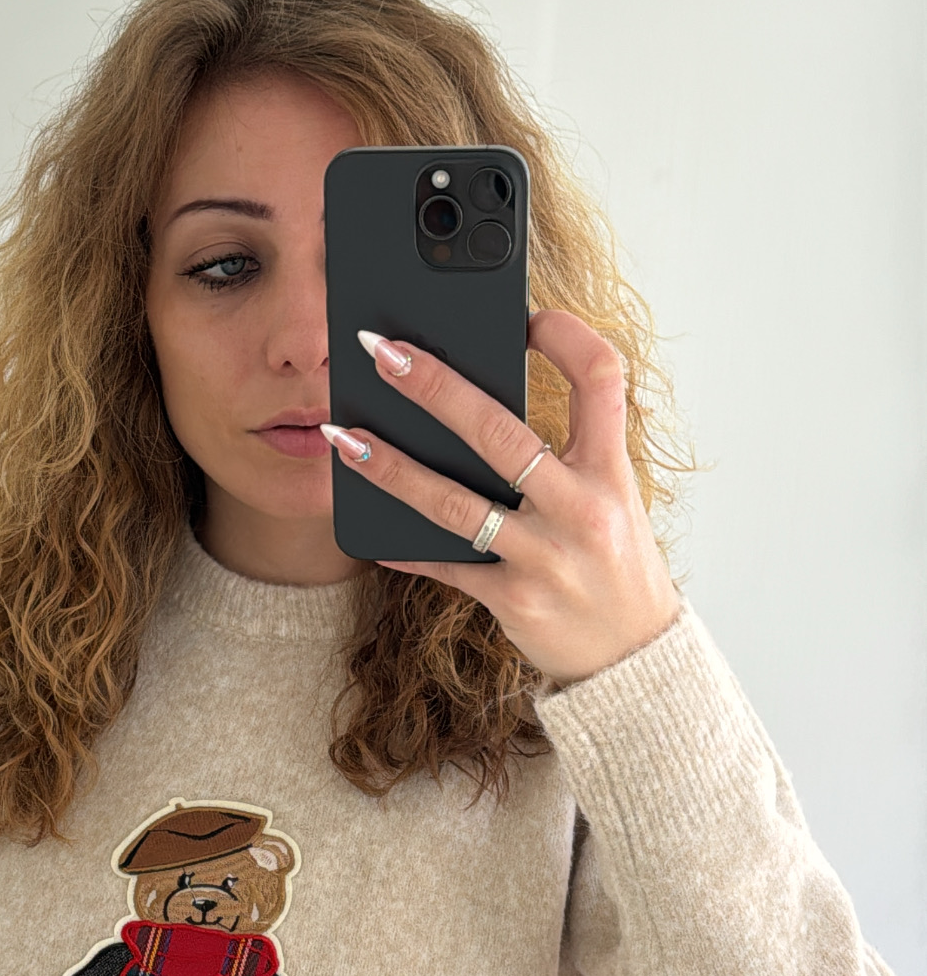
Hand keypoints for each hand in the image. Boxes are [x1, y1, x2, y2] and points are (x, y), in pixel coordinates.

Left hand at [324, 310, 680, 685]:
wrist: (634, 658)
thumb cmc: (614, 567)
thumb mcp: (612, 502)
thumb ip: (563, 458)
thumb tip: (480, 408)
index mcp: (612, 471)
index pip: (602, 378)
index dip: (567, 337)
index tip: (528, 317)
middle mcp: (583, 509)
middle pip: (500, 432)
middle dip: (435, 387)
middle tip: (383, 352)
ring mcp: (547, 557)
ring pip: (454, 503)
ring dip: (390, 467)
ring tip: (341, 437)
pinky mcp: (516, 600)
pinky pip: (447, 566)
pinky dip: (405, 550)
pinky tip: (370, 536)